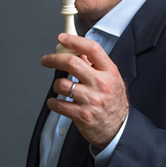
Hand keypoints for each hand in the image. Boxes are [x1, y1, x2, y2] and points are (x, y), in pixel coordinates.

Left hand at [40, 33, 128, 148]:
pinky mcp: (82, 115)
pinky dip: (53, 102)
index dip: (74, 40)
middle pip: (72, 63)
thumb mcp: (111, 79)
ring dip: (56, 85)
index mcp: (109, 72)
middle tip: (46, 60)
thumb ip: (95, 65)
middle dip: (54, 59)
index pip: (92, 49)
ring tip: (60, 88)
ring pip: (62, 84)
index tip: (62, 38)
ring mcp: (91, 100)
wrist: (119, 128)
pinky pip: (59, 104)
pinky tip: (56, 102)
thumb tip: (77, 50)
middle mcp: (101, 84)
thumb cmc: (114, 102)